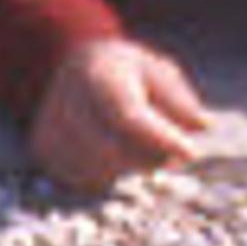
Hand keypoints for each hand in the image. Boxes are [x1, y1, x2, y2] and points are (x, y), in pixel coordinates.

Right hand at [28, 35, 213, 194]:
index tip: (192, 153)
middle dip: (150, 158)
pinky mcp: (43, 150)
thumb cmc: (123, 70)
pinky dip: (107, 174)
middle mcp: (68, 100)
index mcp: (99, 73)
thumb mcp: (155, 69)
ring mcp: (50, 127)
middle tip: (174, 154)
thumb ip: (177, 97)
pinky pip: (83, 180)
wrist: (70, 65)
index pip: (129, 116)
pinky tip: (115, 154)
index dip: (161, 138)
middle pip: (113, 150)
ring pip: (99, 171)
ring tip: (143, 149)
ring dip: (130, 169)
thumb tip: (203, 125)